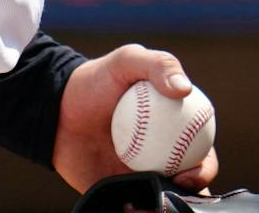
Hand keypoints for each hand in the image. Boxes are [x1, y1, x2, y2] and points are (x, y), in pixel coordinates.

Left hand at [52, 43, 218, 192]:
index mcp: (174, 125)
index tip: (193, 171)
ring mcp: (141, 174)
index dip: (205, 165)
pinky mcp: (120, 193)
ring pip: (165, 197)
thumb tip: (185, 91)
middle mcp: (163, 152)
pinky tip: (133, 208)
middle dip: (193, 193)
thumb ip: (159, 65)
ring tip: (155, 206)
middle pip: (189, 180)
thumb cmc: (94, 81)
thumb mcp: (127, 61)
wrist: (54, 111)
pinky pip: (136, 206)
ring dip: (168, 206)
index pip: (201, 149)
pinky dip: (141, 210)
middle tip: (175, 192)